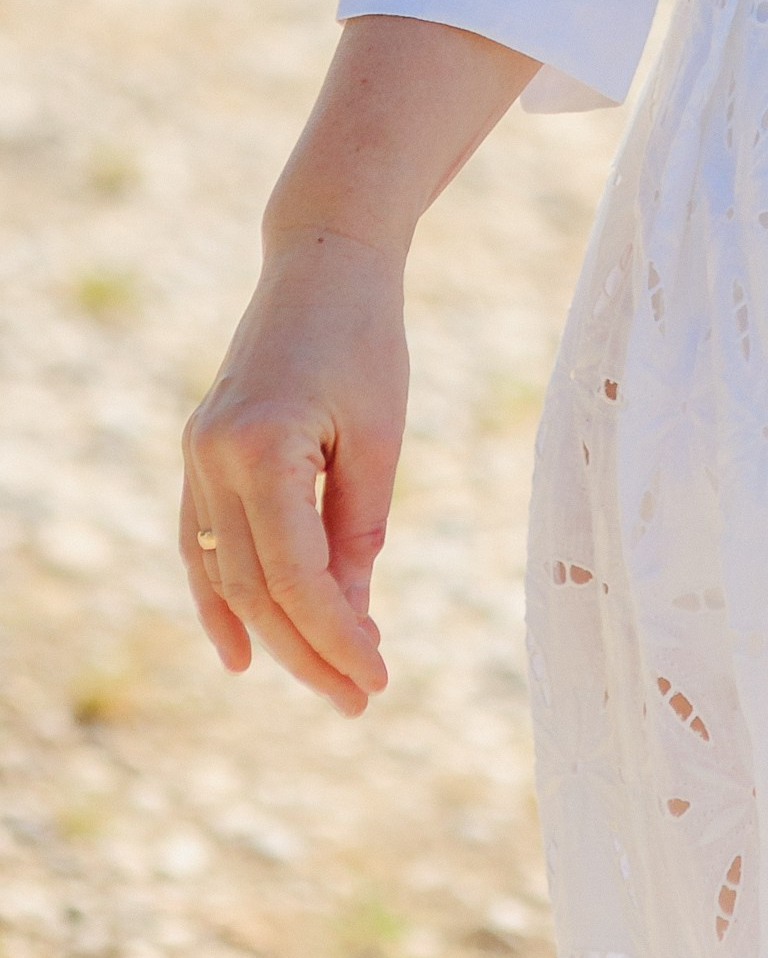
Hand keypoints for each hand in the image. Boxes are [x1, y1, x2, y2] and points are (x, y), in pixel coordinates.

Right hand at [180, 226, 408, 716]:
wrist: (323, 260)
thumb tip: (350, 618)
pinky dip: (219, 597)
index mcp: (261, 449)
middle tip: (359, 697)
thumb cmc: (367, 338)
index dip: (336, 634)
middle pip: (255, 587)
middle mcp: (214, 458)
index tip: (377, 676)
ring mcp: (197, 454)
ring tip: (321, 682)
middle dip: (308, 649)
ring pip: (224, 573)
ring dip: (269, 633)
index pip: (296, 575)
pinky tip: (242, 649)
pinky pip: (201, 542)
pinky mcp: (199, 450)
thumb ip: (358, 532)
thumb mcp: (380, 438)